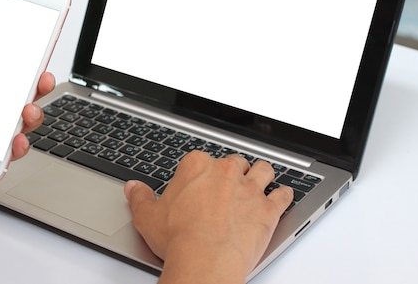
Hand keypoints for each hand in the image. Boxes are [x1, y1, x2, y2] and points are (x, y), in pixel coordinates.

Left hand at [0, 17, 54, 178]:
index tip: (39, 54)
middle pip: (24, 95)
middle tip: (41, 82)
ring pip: (22, 124)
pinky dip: (17, 149)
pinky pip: (6, 153)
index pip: (9, 70)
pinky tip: (14, 142)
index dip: (29, 63)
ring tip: (26, 113)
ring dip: (33, 117)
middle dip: (41, 88)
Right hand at [124, 151, 292, 283]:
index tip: (201, 182)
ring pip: (262, 170)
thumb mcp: (148, 216)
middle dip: (233, 171)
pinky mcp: (267, 208)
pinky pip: (282, 195)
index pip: (202, 159)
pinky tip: (282, 196)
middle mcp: (226, 171)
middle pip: (234, 162)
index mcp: (197, 166)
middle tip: (229, 183)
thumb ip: (140, 197)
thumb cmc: (178, 237)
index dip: (203, 171)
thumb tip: (133, 187)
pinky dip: (284, 195)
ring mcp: (249, 189)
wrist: (205, 258)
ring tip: (260, 179)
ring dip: (262, 174)